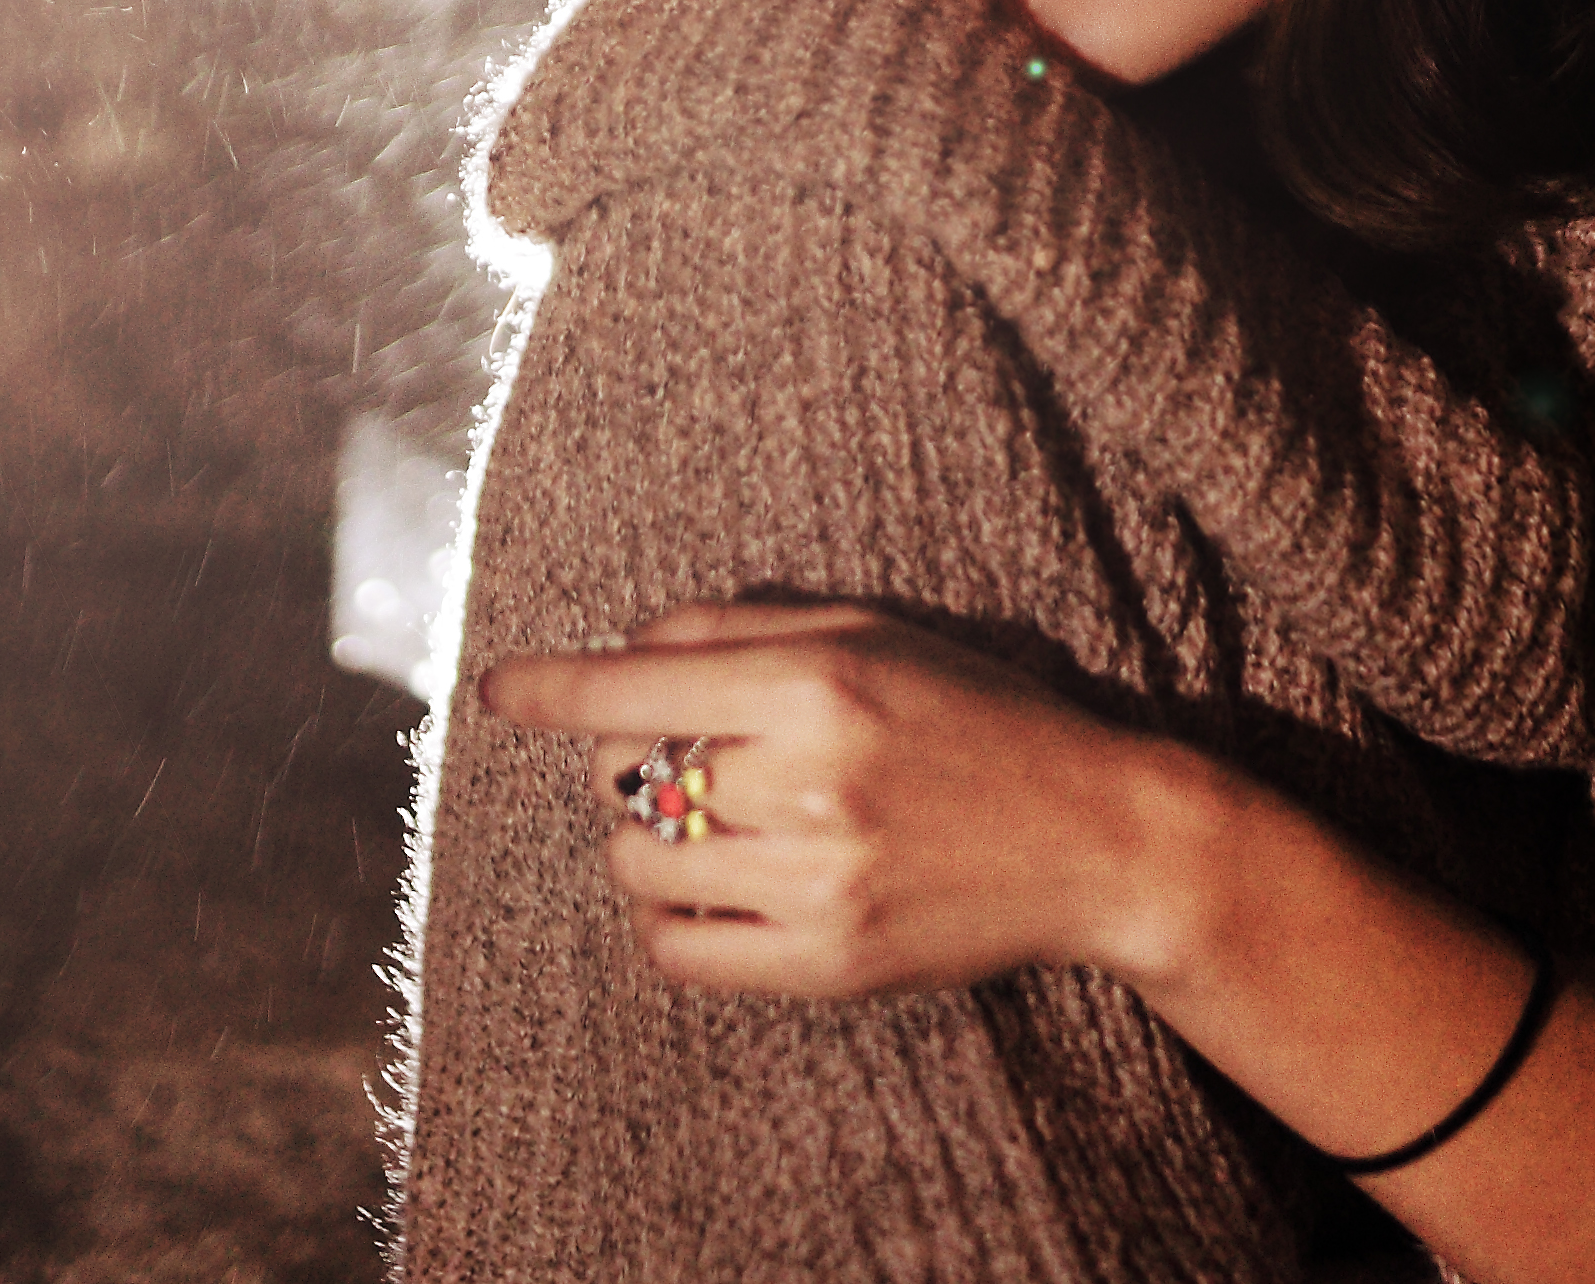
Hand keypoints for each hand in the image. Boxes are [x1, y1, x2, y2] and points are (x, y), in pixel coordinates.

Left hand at [476, 600, 1173, 997]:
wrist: (1096, 838)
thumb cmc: (982, 717)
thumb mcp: (876, 633)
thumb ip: (745, 628)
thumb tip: (628, 647)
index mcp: (820, 682)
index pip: (634, 686)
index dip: (550, 687)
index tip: (499, 688)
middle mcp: (810, 780)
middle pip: (628, 777)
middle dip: (632, 762)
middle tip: (691, 758)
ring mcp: (818, 882)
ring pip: (638, 868)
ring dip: (646, 844)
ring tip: (710, 829)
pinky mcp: (829, 965)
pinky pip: (679, 955)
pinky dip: (669, 924)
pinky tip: (715, 893)